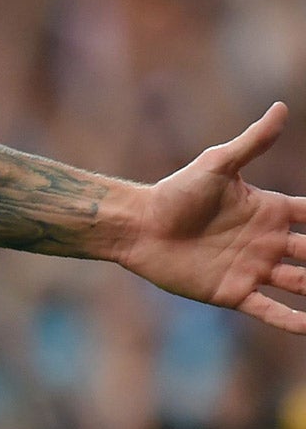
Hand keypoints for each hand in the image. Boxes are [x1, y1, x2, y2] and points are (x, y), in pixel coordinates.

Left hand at [120, 103, 305, 333]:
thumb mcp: (217, 165)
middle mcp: (268, 242)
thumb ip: (253, 142)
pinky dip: (292, 321)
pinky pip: (270, 310)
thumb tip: (281, 107)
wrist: (139, 226)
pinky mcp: (233, 292)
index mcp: (271, 211)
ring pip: (302, 284)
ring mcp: (254, 269)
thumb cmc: (175, 192)